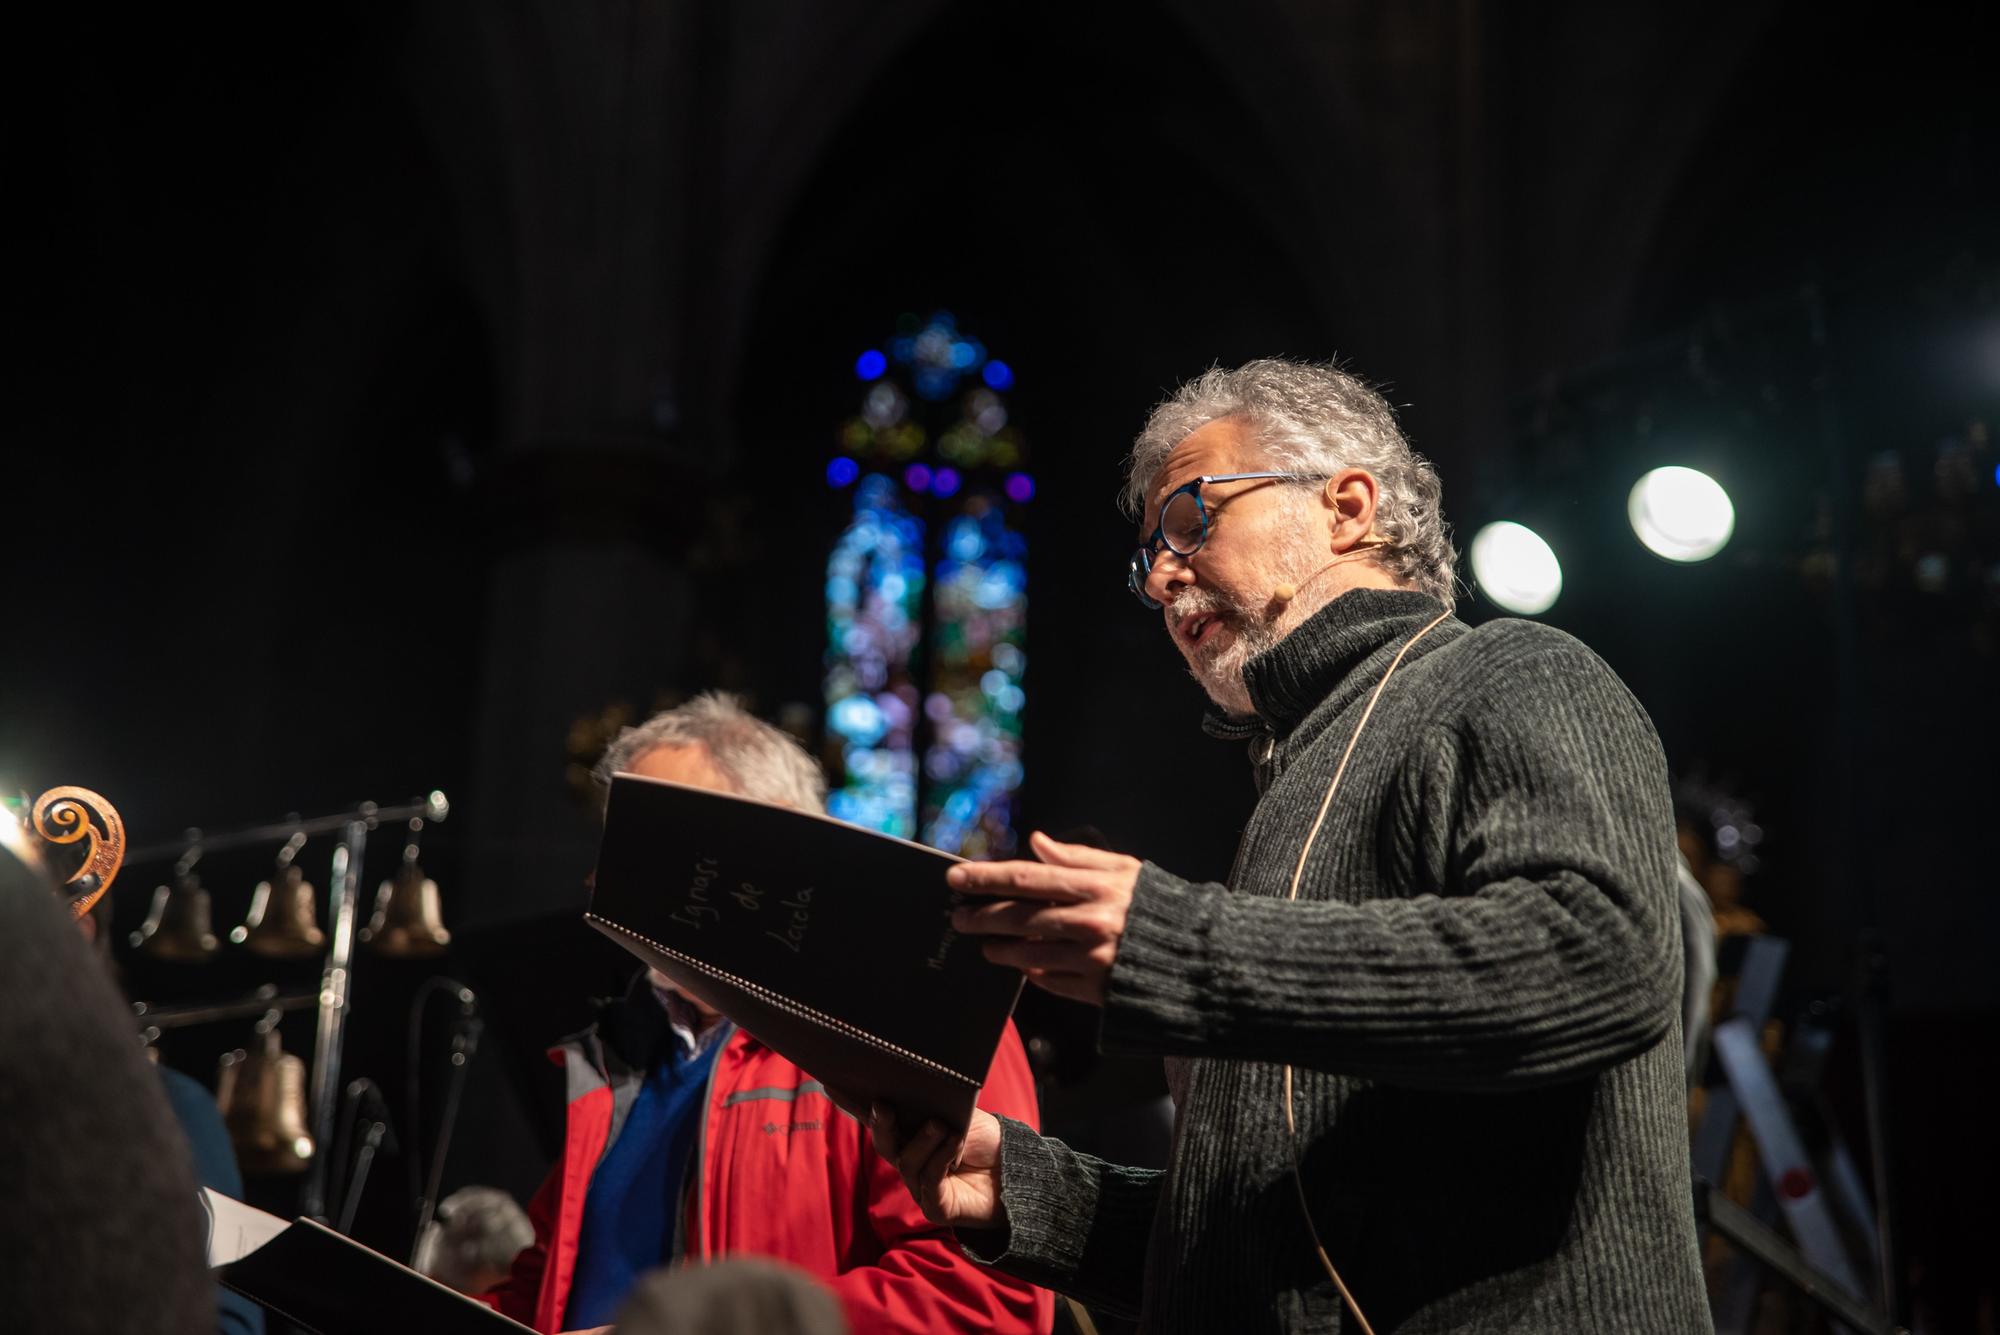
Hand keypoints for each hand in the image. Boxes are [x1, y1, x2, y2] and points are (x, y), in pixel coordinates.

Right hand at [852, 1102, 1005, 1228]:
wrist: (1018, 1173)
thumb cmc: (987, 1141)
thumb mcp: (960, 1113)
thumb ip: (934, 1109)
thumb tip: (912, 1098)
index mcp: (910, 1133)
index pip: (876, 1118)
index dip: (853, 1104)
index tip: (831, 1084)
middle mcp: (909, 1159)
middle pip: (884, 1143)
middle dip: (881, 1124)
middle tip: (884, 1106)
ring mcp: (920, 1185)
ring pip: (906, 1162)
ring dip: (923, 1141)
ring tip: (940, 1125)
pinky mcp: (935, 1206)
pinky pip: (929, 1181)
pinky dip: (940, 1158)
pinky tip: (953, 1144)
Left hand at [947, 830, 1140, 1005]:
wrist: (1199, 956)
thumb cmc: (1159, 906)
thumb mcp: (1125, 870)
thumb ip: (1078, 857)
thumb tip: (1037, 842)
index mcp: (1096, 887)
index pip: (1027, 879)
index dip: (987, 878)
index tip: (957, 879)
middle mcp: (1090, 921)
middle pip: (1019, 917)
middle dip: (982, 916)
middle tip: (959, 917)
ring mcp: (1091, 957)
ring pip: (1028, 952)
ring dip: (1000, 947)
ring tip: (986, 943)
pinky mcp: (1095, 989)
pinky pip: (1051, 980)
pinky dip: (1033, 972)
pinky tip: (1023, 966)